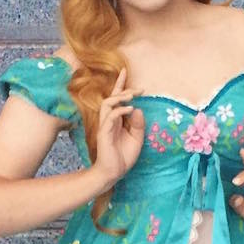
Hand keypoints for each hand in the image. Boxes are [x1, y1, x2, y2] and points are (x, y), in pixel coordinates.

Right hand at [92, 67, 145, 186]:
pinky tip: (130, 110)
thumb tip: (138, 109)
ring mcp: (105, 126)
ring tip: (132, 97)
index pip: (116, 98)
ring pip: (108, 103)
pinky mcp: (104, 133)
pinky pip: (110, 116)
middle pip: (112, 97)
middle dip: (124, 89)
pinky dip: (120, 111)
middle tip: (139, 89)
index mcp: (116, 120)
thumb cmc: (123, 157)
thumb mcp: (137, 139)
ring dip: (120, 97)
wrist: (113, 173)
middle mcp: (109, 120)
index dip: (121, 84)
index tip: (125, 70)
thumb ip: (138, 124)